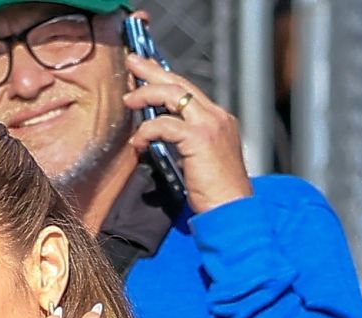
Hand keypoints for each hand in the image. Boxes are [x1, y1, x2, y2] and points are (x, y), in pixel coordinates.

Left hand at [123, 50, 252, 214]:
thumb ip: (187, 145)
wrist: (233, 212)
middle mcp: (217, 117)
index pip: (189, 92)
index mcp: (219, 121)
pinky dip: (147, 130)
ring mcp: (210, 125)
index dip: (166, 79)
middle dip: (153, 71)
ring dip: (147, 93)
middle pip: (180, 84)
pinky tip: (137, 142)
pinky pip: (165, 125)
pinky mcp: (199, 139)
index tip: (147, 73)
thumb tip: (163, 140)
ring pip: (173, 94)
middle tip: (132, 62)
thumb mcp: (201, 163)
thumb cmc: (217, 196)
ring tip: (128, 98)